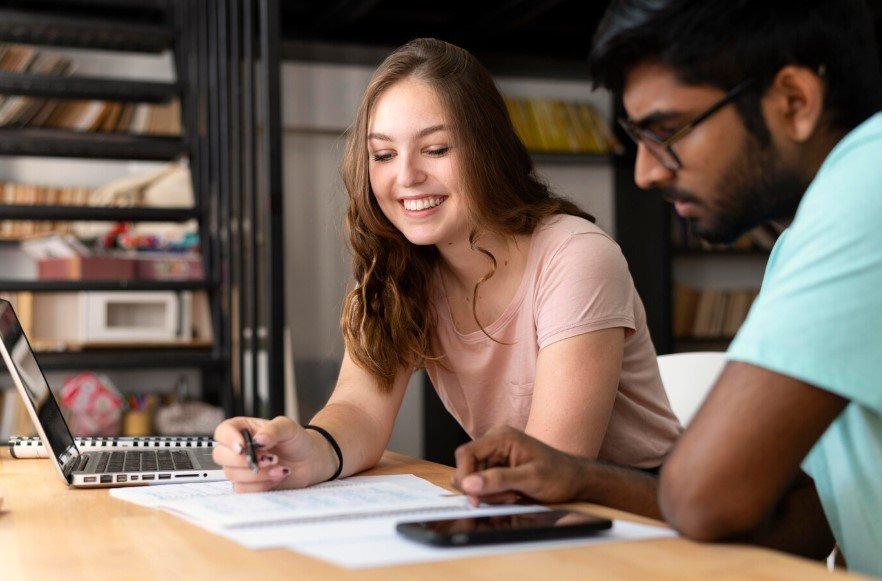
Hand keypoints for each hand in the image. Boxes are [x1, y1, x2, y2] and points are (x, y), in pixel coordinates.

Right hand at [213, 416, 332, 492]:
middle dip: (244, 460)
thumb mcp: (288, 427)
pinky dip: (261, 485)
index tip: (243, 447)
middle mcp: (238, 448)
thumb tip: (258, 440)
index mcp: (243, 429)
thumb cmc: (296, 440)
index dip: (228, 440)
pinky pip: (243, 488)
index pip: (223, 432)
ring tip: (279, 467)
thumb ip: (273, 430)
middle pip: (221, 456)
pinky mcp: (248, 484)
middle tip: (269, 458)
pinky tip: (277, 476)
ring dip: (257, 474)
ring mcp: (241, 467)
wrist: (309, 461)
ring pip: (232, 474)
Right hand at [452, 426, 583, 506]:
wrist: (575, 480)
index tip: (473, 497)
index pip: (466, 453)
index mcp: (501, 437)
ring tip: (513, 495)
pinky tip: (512, 495)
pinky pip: (484, 484)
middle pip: (468, 467)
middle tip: (505, 497)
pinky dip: (494, 494)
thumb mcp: (530, 479)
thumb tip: (469, 484)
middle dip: (481, 488)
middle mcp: (495, 442)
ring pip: (474, 479)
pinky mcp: (498, 468)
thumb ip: (498, 480)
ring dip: (489, 493)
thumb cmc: (559, 475)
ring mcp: (496, 455)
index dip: (464, 476)